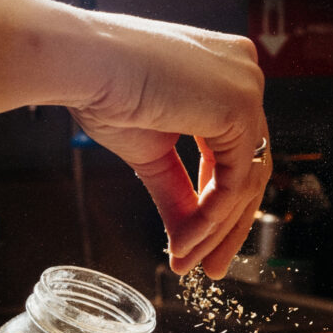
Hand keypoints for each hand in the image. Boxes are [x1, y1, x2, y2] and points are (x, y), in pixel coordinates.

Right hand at [69, 12, 270, 276]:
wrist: (82, 65)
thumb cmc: (104, 91)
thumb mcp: (151, 153)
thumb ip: (178, 193)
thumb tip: (187, 244)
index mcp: (224, 75)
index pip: (237, 150)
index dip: (218, 201)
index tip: (198, 243)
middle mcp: (244, 74)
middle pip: (250, 166)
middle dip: (227, 225)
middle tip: (210, 268)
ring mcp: (246, 87)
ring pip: (247, 178)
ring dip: (216, 229)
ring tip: (190, 262)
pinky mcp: (240, 106)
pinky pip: (235, 180)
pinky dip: (212, 217)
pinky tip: (188, 240)